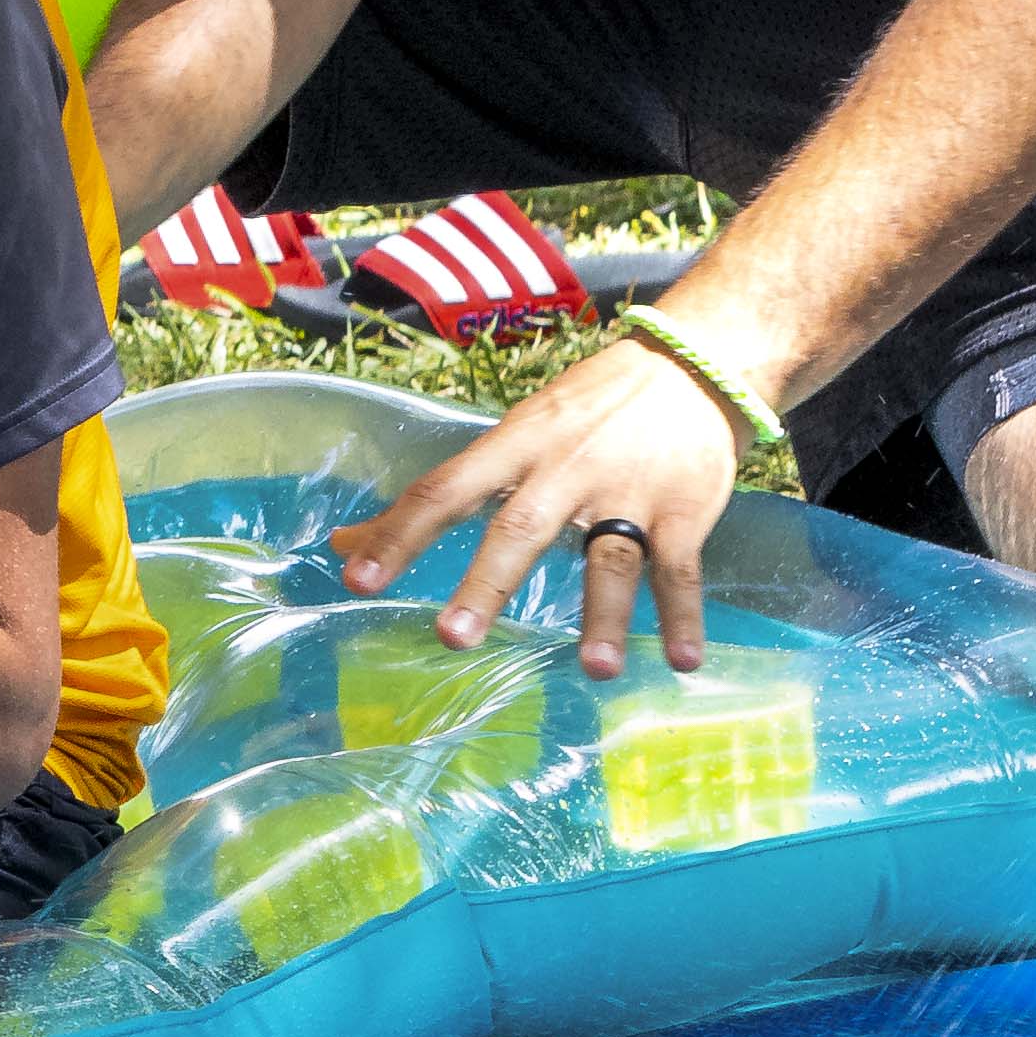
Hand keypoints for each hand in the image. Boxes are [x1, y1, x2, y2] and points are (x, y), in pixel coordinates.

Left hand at [328, 330, 754, 681]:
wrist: (690, 366)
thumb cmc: (585, 411)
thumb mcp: (512, 434)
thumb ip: (441, 493)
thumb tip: (345, 541)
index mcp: (516, 445)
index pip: (444, 490)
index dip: (398, 534)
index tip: (356, 577)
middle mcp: (566, 468)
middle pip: (520, 528)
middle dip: (485, 584)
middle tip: (452, 638)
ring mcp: (628, 491)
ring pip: (610, 557)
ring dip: (605, 615)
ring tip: (596, 670)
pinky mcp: (684, 510)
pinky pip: (680, 570)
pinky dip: (683, 617)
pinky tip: (682, 662)